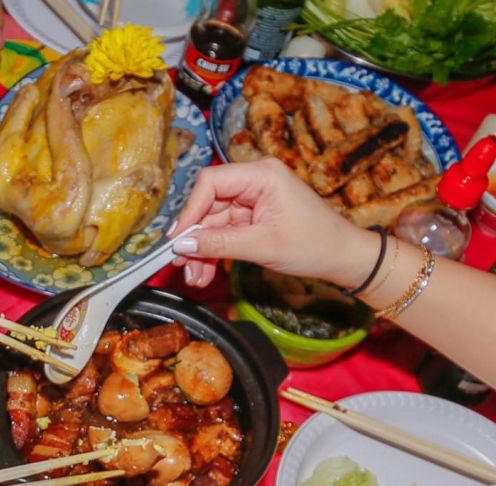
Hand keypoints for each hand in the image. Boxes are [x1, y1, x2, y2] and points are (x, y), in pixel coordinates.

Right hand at [169, 158, 379, 289]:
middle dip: (194, 239)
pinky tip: (204, 273)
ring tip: (194, 277)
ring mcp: (252, 200)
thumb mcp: (262, 245)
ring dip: (201, 251)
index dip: (190, 210)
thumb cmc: (313, 244)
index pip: (211, 182)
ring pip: (212, 224)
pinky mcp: (251, 217)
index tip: (178, 240)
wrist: (340, 256)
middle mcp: (254, 181)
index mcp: (262, 174)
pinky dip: (212, 253)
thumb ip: (219, 243)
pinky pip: (222, 233)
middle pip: (207, 205)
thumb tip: (182, 245)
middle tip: (181, 265)